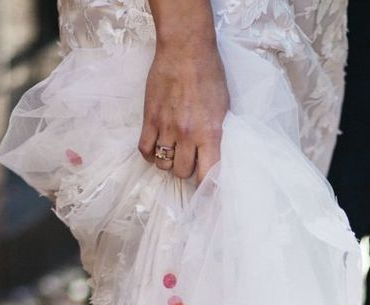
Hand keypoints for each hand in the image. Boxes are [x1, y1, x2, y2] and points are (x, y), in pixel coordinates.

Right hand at [138, 38, 228, 183]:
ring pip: (163, 165)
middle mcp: (188, 135)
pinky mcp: (149, 119)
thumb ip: (218, 135)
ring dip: (168, 162)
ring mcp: (166, 128)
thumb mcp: (224, 108)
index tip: (207, 189)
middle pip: (182, 173)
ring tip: (173, 152)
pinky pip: (145, 150)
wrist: (186, 49)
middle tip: (189, 159)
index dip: (207, 187)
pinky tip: (157, 148)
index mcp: (210, 133)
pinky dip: (150, 154)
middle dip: (186, 170)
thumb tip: (215, 157)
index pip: (207, 175)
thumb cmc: (209, 75)